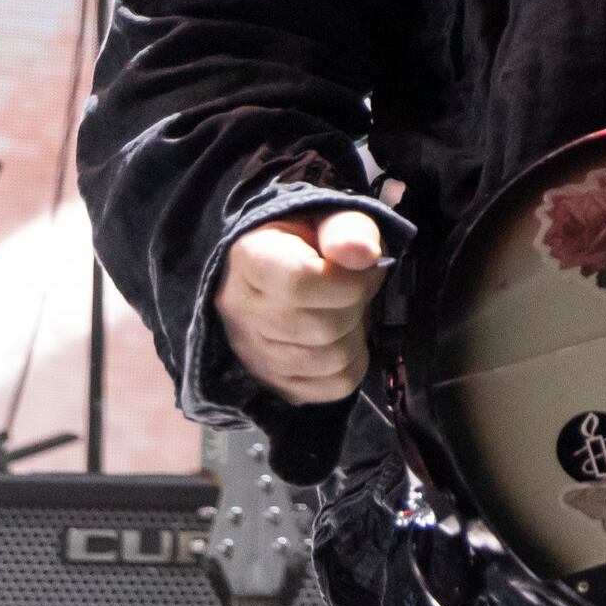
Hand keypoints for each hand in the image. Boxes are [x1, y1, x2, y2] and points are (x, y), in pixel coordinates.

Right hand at [214, 209, 387, 404]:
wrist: (285, 264)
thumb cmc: (311, 239)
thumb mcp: (331, 218)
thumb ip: (349, 230)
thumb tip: (365, 255)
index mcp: (250, 258)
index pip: (300, 283)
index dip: (347, 279)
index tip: (360, 265)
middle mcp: (240, 310)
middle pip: (322, 327)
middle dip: (356, 305)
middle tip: (356, 287)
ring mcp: (252, 352)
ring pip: (330, 360)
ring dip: (356, 334)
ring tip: (346, 311)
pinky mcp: (273, 381)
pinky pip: (332, 388)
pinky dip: (352, 364)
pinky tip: (342, 339)